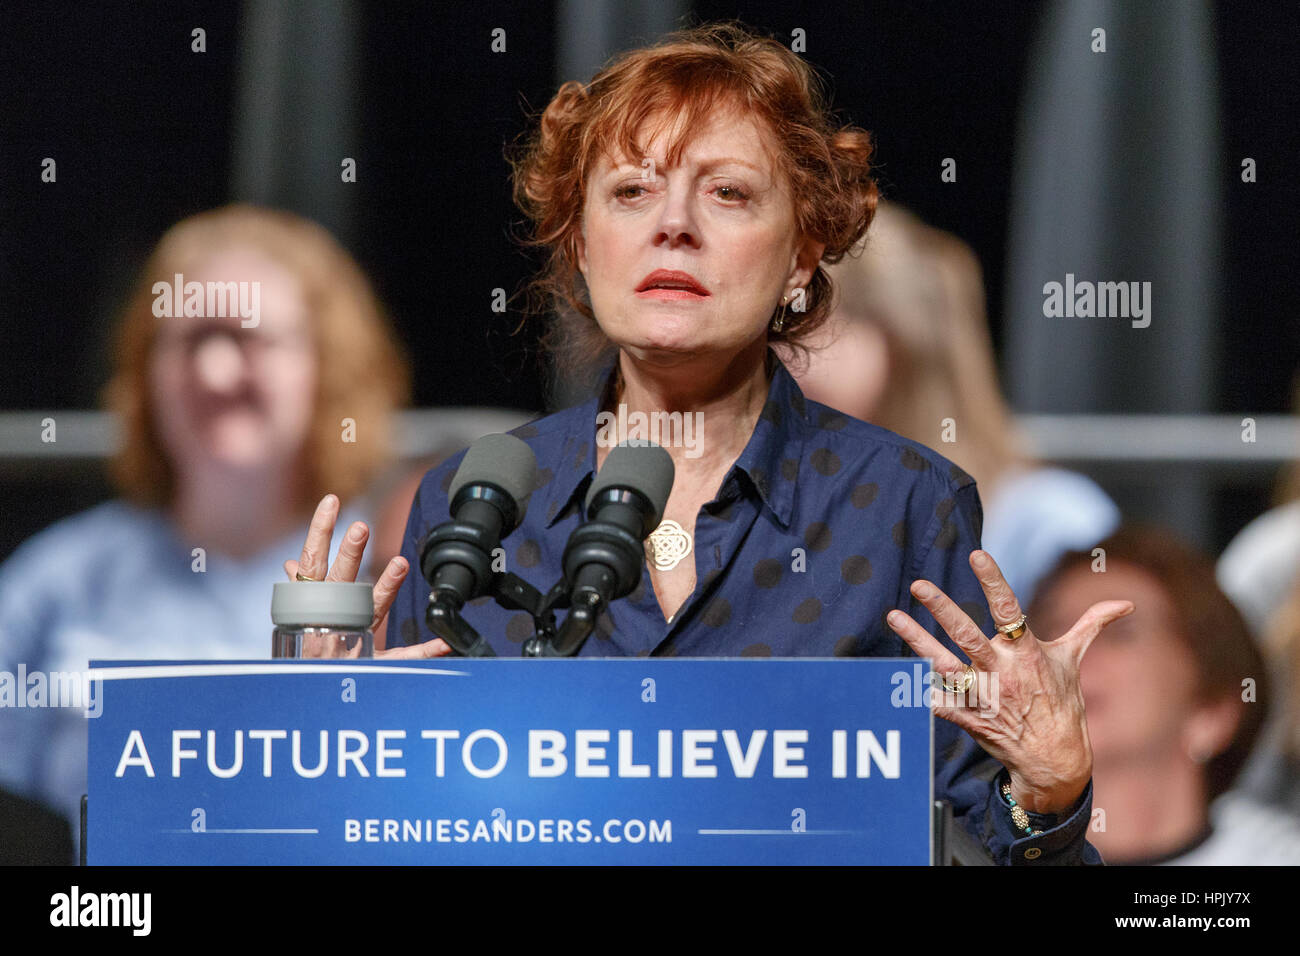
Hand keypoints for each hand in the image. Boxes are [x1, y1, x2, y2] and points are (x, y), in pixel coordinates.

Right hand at [285, 494, 449, 659]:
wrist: (306, 697)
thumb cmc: (303, 658)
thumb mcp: (294, 624)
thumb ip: (299, 593)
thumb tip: (292, 564)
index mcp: (312, 608)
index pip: (313, 564)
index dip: (320, 533)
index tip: (330, 503)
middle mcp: (331, 621)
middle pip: (340, 581)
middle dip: (349, 555)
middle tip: (361, 527)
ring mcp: (352, 642)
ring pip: (370, 609)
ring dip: (385, 586)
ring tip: (400, 562)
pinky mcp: (372, 665)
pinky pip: (401, 658)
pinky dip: (425, 651)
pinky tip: (444, 643)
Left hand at [886, 549, 1133, 814]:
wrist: (1055, 758)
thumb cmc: (1061, 701)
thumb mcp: (1073, 660)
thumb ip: (1091, 625)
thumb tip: (1126, 604)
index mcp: (1027, 652)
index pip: (1009, 608)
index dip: (994, 581)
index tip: (977, 554)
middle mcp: (1002, 670)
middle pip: (968, 634)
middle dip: (943, 608)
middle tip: (918, 584)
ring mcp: (983, 694)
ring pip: (944, 664)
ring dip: (917, 641)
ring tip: (894, 616)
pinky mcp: (969, 716)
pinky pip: (940, 702)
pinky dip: (920, 692)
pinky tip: (897, 675)